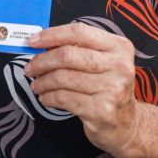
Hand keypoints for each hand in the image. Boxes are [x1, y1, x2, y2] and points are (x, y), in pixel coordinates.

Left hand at [25, 22, 139, 153]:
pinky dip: (49, 97)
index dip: (52, 34)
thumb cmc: (108, 88)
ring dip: (43, 81)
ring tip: (37, 85)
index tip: (33, 41)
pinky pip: (64, 98)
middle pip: (68, 55)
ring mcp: (112, 89)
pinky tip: (46, 98)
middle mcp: (119, 66)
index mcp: (119, 47)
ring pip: (63, 78)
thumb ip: (79, 49)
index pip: (79, 32)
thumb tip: (42, 44)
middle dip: (42, 61)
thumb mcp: (104, 62)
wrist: (126, 124)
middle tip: (30, 68)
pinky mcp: (101, 110)